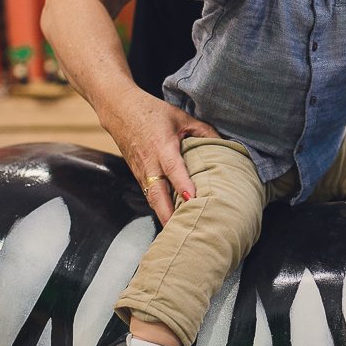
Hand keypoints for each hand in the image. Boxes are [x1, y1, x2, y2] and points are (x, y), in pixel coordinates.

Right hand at [96, 87, 219, 224]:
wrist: (120, 110)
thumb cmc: (152, 112)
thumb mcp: (181, 117)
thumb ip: (204, 131)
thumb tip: (226, 145)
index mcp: (162, 145)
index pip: (173, 168)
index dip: (182, 184)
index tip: (192, 199)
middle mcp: (149, 162)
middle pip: (157, 194)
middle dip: (168, 214)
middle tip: (182, 232)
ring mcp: (141, 172)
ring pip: (152, 199)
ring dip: (164, 216)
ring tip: (179, 234)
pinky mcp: (138, 176)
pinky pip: (149, 196)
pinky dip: (159, 209)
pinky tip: (172, 220)